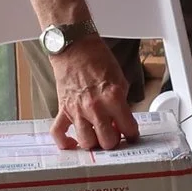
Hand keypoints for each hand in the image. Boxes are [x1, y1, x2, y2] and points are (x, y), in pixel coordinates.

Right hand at [50, 35, 138, 150]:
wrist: (74, 47)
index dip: (132, 134)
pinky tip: (73, 143)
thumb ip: (122, 103)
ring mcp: (77, 110)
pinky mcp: (63, 109)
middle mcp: (95, 107)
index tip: (131, 134)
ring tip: (97, 136)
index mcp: (113, 98)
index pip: (128, 128)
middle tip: (114, 135)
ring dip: (94, 142)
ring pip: (86, 142)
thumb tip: (122, 121)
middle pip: (107, 142)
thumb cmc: (98, 59)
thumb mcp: (120, 80)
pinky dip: (65, 142)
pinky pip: (59, 133)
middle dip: (113, 141)